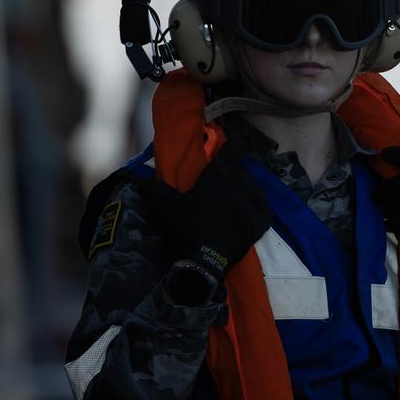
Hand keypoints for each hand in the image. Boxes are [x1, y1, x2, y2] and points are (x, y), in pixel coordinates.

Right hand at [143, 143, 271, 281]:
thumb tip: (136, 177)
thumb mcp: (166, 205)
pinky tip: (254, 208)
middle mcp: (238, 188)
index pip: (228, 156)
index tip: (237, 139)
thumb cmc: (185, 228)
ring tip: (241, 194)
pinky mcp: (258, 224)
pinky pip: (264, 209)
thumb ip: (154, 188)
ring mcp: (250, 206)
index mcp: (217, 180)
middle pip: (241, 173)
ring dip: (248, 189)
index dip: (232, 147)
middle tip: (229, 178)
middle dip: (235, 173)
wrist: (202, 260)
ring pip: (254, 190)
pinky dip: (259, 207)